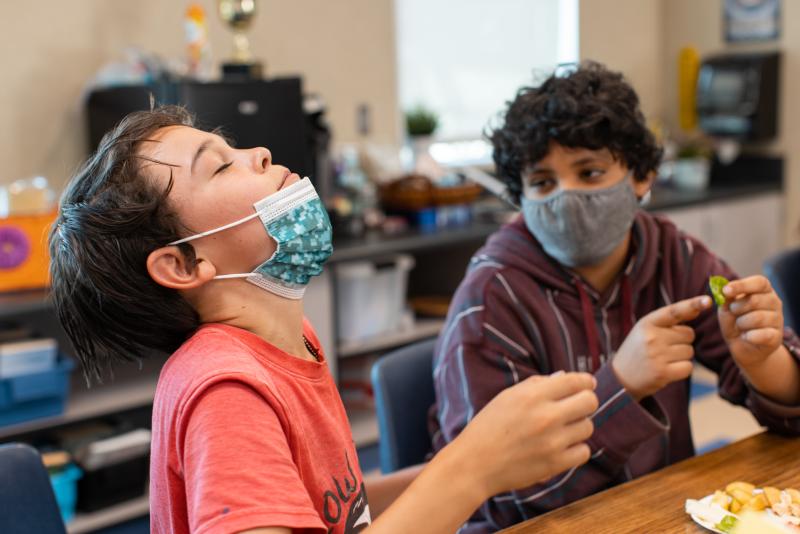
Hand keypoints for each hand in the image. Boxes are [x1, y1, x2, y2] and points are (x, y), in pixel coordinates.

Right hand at [454, 372, 597, 496]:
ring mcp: (552, 441)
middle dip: (586, 401)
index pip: (576, 381)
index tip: (587, 384)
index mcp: (532, 395)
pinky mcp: (554, 464)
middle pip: (590, 402)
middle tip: (577, 406)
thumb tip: (565, 377)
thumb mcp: (507, 397)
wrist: (474, 464)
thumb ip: (537, 385)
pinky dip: (576, 449)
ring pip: (588, 427)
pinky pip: (584, 452)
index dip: (586, 381)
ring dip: (578, 426)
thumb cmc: (488, 427)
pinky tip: (562, 447)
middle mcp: (546, 416)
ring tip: (561, 429)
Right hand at [612, 295, 711, 400]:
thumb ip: (667, 320)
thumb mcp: (645, 330)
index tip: (708, 301)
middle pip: (689, 334)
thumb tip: (697, 308)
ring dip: (681, 356)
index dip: (692, 305)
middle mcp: (652, 337)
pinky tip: (667, 370)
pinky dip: (681, 370)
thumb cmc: (639, 350)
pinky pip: (688, 367)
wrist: (620, 378)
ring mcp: (657, 355)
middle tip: (663, 348)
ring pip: (689, 351)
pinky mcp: (663, 373)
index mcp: (647, 323)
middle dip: (682, 341)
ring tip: (662, 359)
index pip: (674, 311)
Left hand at [718, 275, 784, 367]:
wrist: (742, 346)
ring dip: (741, 324)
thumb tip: (724, 290)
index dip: (741, 285)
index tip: (725, 290)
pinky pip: (761, 334)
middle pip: (755, 300)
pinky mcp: (777, 337)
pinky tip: (747, 336)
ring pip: (757, 318)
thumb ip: (726, 299)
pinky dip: (748, 336)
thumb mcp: (727, 309)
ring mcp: (778, 319)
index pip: (759, 282)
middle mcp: (774, 302)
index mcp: (763, 290)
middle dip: (736, 308)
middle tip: (734, 314)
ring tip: (741, 327)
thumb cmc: (735, 322)